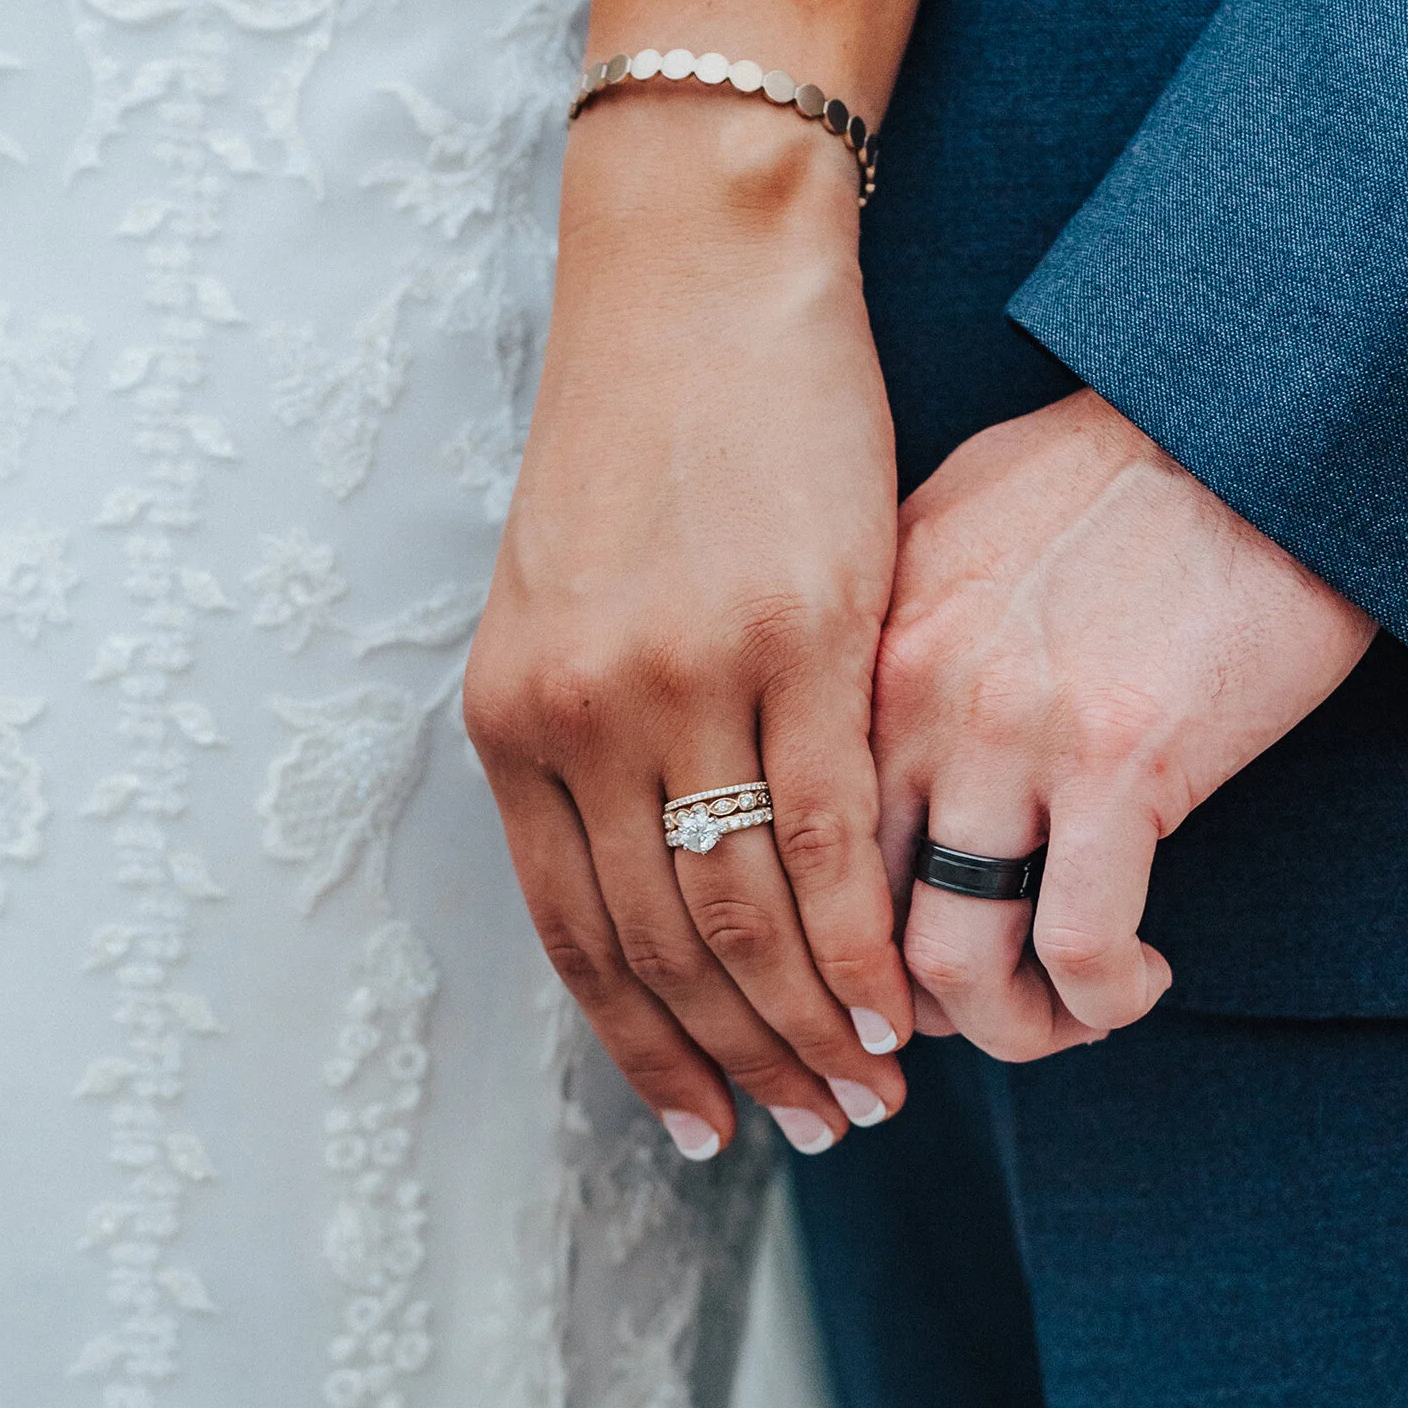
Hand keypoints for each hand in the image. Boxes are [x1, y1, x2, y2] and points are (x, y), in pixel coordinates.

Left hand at [465, 90, 913, 1159]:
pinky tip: (893, 994)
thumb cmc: (650, 438)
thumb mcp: (576, 604)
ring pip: (743, 910)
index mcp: (514, 719)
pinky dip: (859, 934)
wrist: (700, 276)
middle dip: (739, 1062)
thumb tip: (647, 879)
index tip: (705, 1125)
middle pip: (661, 946)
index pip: (573, 936)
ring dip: (806, 1024)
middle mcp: (579, 714)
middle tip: (817, 1131)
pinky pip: (827, 832)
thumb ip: (598, 745)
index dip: (646, 1049)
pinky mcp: (799, 635)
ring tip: (869, 1091)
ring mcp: (685, 678)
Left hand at [876, 388, 1374, 1056]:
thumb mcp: (959, 526)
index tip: (878, 985)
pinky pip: (1077, 945)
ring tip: (1066, 1013)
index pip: (789, 841)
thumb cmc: (1129, 471)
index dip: (824, 947)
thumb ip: (895, 635)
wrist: (1259, 420)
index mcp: (863, 644)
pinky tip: (1136, 980)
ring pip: (949, 963)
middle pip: (848, 924)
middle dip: (901, 1011)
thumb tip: (864, 735)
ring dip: (1008, 1027)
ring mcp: (1010, 732)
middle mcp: (911, 694)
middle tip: (975, 1019)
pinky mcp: (1121, 761)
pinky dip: (1102, 998)